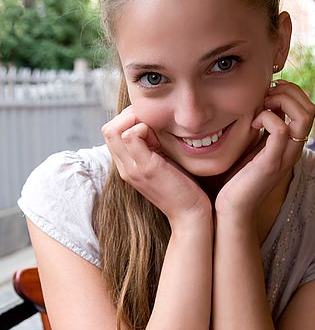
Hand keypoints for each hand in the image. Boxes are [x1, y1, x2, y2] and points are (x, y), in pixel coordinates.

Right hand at [102, 107, 211, 226]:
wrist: (190, 214)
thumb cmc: (183, 187)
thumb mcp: (163, 162)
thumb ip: (154, 148)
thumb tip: (155, 125)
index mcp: (127, 165)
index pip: (112, 132)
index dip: (129, 120)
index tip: (151, 122)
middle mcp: (124, 167)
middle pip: (108, 129)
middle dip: (129, 116)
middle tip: (152, 121)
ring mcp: (132, 168)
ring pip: (113, 130)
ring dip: (135, 120)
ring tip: (156, 130)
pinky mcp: (145, 168)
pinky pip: (130, 136)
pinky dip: (143, 128)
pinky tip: (160, 137)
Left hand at [215, 80, 314, 219]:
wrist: (232, 209)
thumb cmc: (238, 178)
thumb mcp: (253, 145)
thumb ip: (263, 127)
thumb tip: (264, 101)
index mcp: (290, 144)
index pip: (307, 108)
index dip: (290, 92)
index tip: (267, 93)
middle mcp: (293, 149)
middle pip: (310, 108)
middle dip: (288, 92)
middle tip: (265, 95)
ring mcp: (285, 156)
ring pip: (304, 115)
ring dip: (281, 101)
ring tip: (261, 106)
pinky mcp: (271, 163)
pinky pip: (281, 129)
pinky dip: (267, 117)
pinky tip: (252, 124)